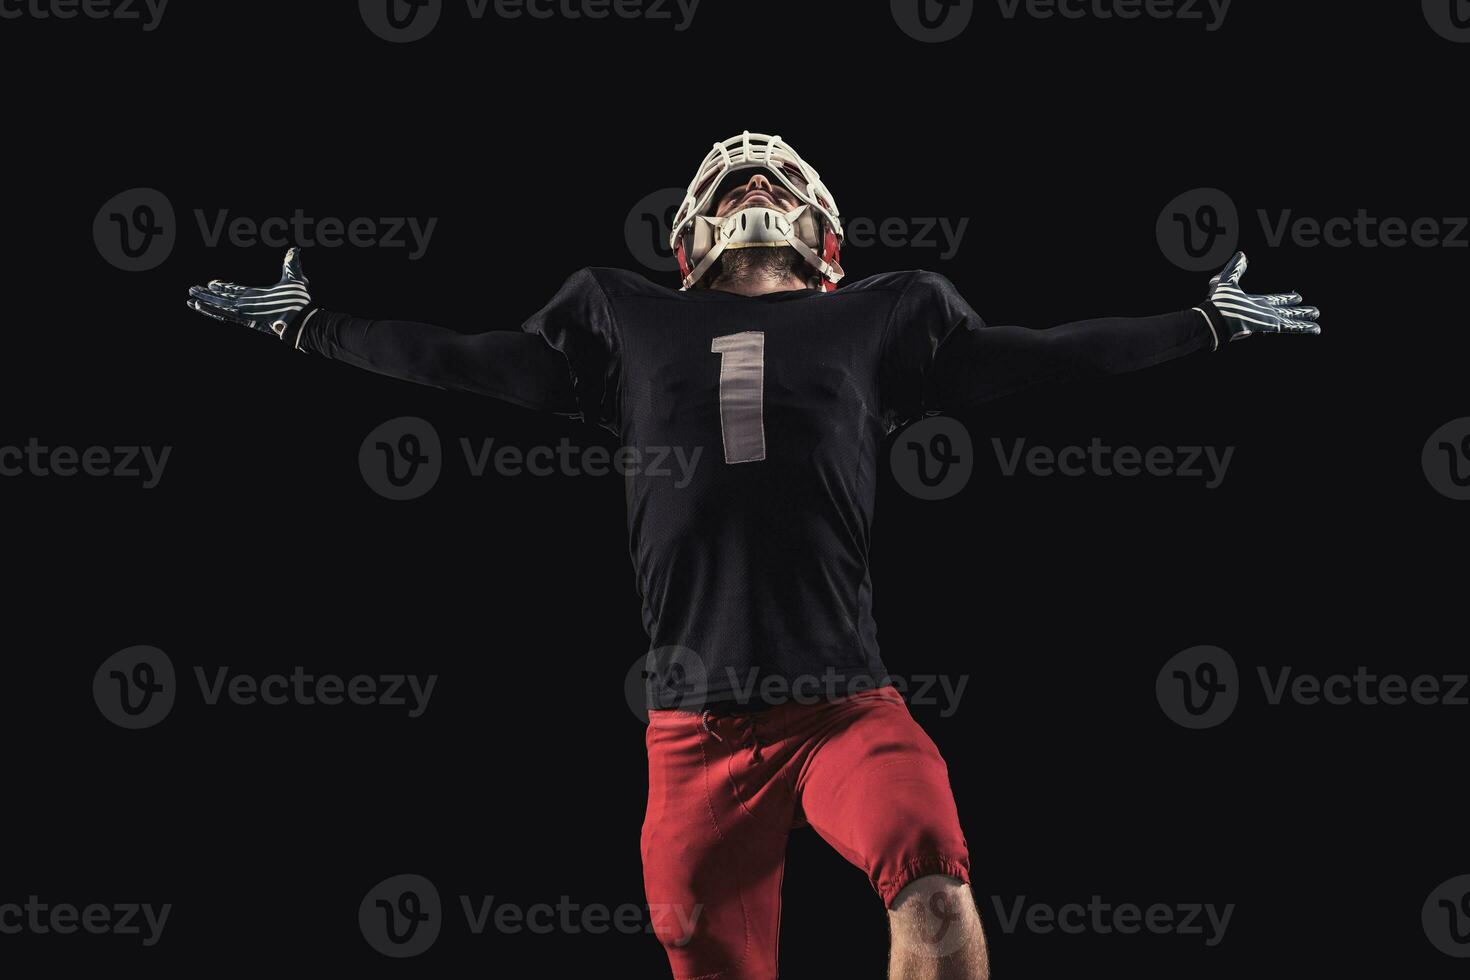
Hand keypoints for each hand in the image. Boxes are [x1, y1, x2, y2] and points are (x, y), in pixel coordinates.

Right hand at [187, 248, 312, 340]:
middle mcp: (248, 304)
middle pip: (222, 298)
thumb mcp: (294, 278)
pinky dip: (210, 310)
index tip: (212, 283)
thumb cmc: (299, 301)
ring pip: (219, 306)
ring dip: (204, 302)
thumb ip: (292, 264)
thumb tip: (296, 250)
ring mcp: (245, 311)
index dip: (223, 287)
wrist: (303, 316)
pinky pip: (223, 314)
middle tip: (193, 289)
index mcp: (257, 295)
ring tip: (189, 300)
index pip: (235, 291)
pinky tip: (197, 305)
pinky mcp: (244, 318)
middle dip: (208, 294)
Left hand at [1201, 251, 1321, 345]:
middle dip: (1300, 311)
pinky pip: (1291, 327)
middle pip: (1286, 311)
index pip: (1275, 301)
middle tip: (1314, 310)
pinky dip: (1304, 328)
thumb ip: (1236, 268)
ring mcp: (1268, 319)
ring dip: (1305, 318)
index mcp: (1255, 303)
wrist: (1217, 317)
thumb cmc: (1219, 301)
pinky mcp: (1271, 325)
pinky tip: (1316, 329)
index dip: (1286, 298)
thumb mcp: (1228, 280)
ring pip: (1292, 319)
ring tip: (1317, 317)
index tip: (1298, 296)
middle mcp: (1264, 312)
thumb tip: (1242, 254)